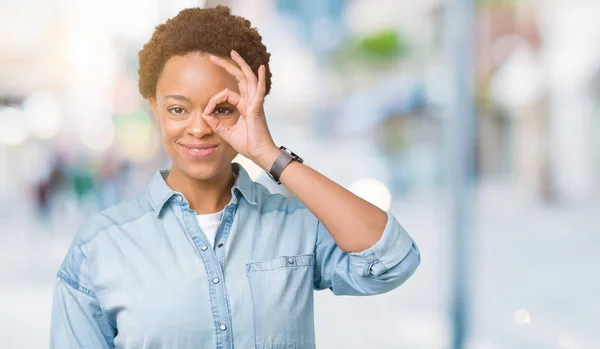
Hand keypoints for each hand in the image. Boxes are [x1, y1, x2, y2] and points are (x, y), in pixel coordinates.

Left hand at [202, 50, 278, 169]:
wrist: (259, 154)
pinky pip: (259, 91)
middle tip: (214, 57)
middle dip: (227, 66)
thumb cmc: (248, 145)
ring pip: (248, 79)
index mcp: (244, 107)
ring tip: (233, 53)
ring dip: (241, 65)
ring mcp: (255, 103)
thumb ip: (216, 124)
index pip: (226, 94)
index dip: (213, 100)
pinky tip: (260, 68)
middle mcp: (250, 102)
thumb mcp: (227, 133)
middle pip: (239, 78)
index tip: (206, 111)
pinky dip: (261, 79)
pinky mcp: (257, 108)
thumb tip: (204, 115)